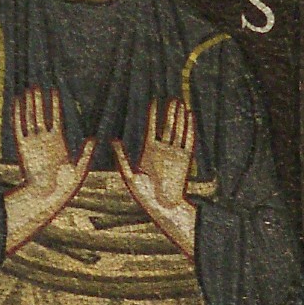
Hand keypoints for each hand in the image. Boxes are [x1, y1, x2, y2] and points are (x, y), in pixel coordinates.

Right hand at [3, 86, 95, 253]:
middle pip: (41, 114)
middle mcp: (44, 139)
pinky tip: (16, 104)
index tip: (54, 91)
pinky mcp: (22, 147)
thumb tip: (94, 139)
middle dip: (39, 100)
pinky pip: (18, 128)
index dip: (55, 104)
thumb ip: (86, 153)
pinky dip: (17, 115)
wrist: (46, 195)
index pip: (56, 117)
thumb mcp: (80, 168)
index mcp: (59, 141)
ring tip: (28, 90)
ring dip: (29, 104)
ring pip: (29, 118)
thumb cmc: (65, 185)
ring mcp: (33, 142)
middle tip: (37, 85)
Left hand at [113, 97, 197, 252]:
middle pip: (167, 127)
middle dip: (169, 113)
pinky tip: (190, 117)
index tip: (153, 101)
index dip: (152, 115)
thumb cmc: (144, 195)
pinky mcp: (185, 160)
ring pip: (178, 131)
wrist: (163, 207)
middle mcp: (162, 151)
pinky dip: (189, 128)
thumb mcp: (130, 175)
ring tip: (181, 102)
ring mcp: (174, 154)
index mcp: (149, 152)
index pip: (151, 129)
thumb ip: (122, 157)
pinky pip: (188, 141)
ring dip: (179, 117)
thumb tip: (113, 140)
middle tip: (172, 98)